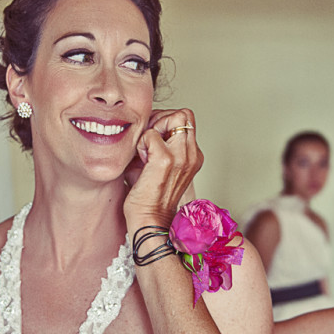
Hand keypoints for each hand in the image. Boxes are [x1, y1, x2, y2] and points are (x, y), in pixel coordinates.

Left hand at [124, 108, 202, 225]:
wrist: (149, 220)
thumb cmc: (149, 195)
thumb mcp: (157, 163)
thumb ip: (156, 142)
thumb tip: (142, 125)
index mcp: (193, 155)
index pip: (185, 120)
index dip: (166, 121)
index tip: (152, 139)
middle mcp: (192, 154)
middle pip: (184, 114)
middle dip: (161, 119)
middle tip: (148, 140)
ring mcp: (183, 157)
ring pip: (173, 117)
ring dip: (153, 129)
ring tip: (146, 151)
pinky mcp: (167, 160)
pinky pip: (151, 134)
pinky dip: (142, 143)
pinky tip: (141, 160)